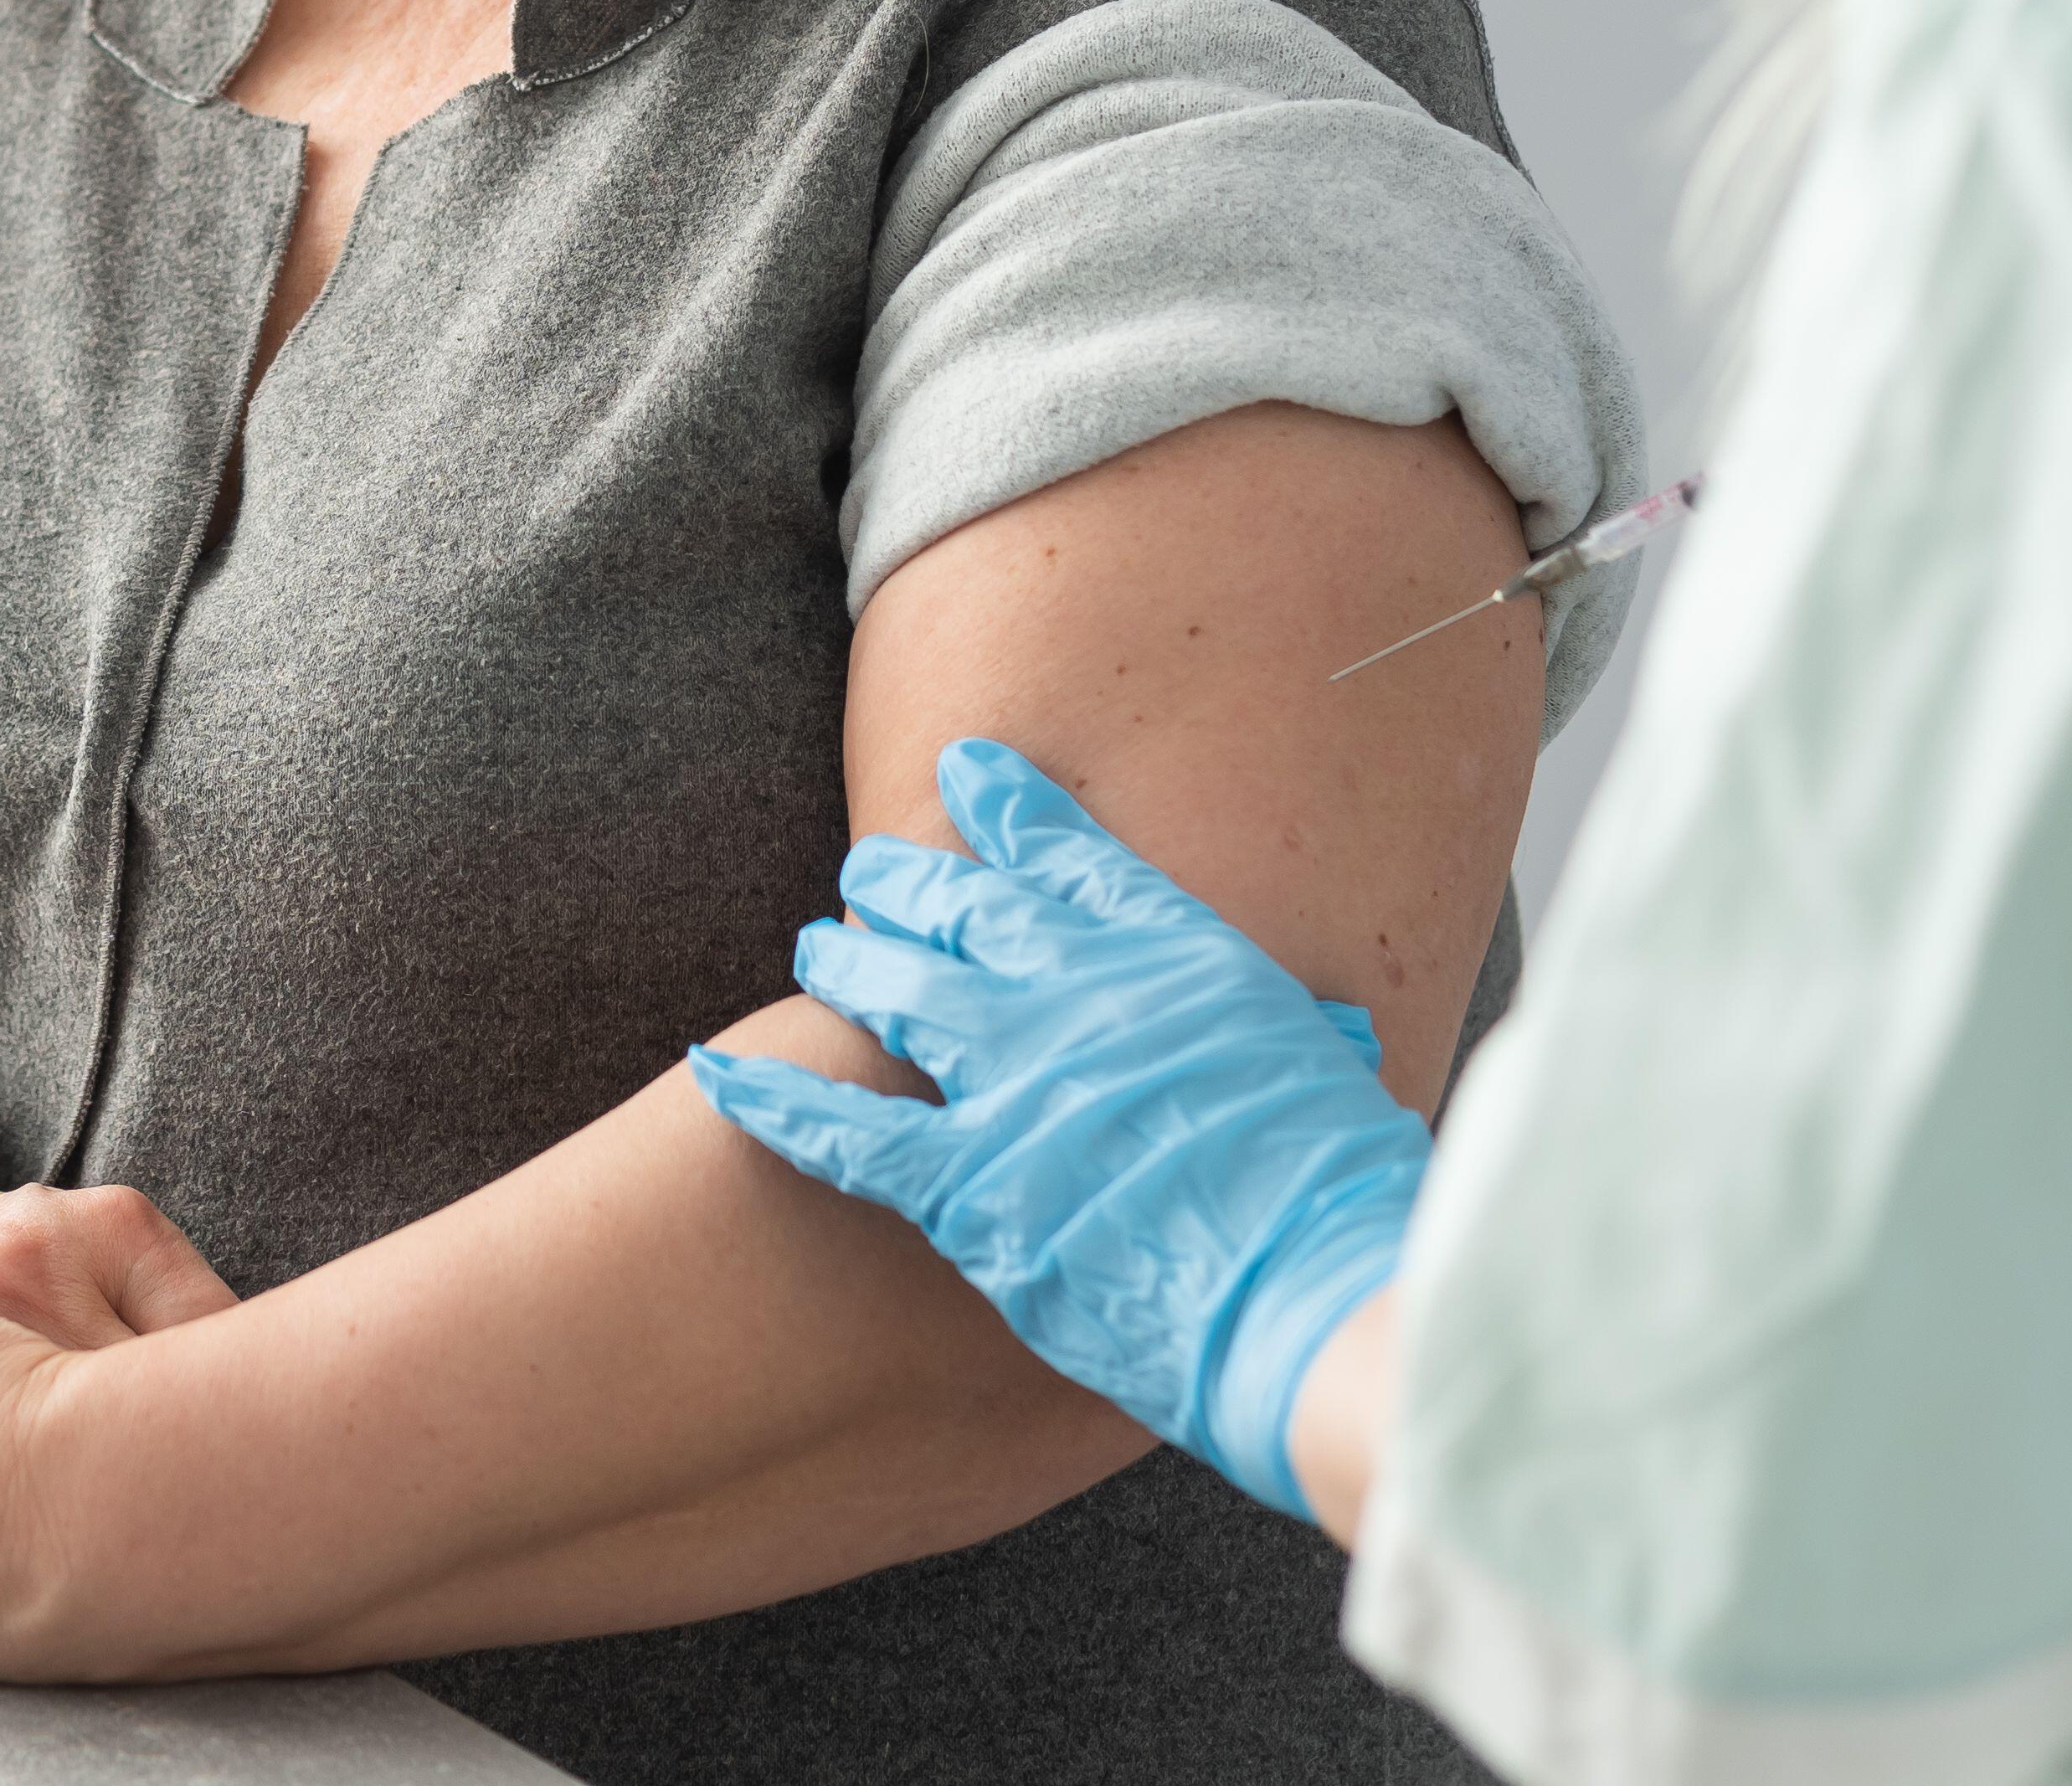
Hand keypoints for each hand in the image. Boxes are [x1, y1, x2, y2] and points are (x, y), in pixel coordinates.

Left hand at [687, 736, 1426, 1520]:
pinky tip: (717, 1072)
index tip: (972, 769)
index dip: (1015, 810)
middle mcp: (1084, 998)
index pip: (1078, 859)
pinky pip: (843, 1131)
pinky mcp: (969, 1184)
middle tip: (870, 866)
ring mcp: (1017, 1085)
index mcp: (1183, 960)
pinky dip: (772, 1101)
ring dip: (847, 961)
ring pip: (896, 992)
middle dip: (910, 877)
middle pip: (968, 908)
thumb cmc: (1354, 1204)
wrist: (1322, 1302)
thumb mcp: (1341, 1077)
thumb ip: (1307, 1034)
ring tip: (815, 944)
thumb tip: (1330, 1028)